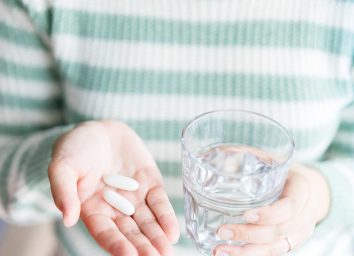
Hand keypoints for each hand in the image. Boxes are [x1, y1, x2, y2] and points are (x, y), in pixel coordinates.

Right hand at [48, 121, 179, 255]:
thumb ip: (63, 192)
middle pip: (130, 232)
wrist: (99, 129)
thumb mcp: (62, 167)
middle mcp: (115, 209)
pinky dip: (166, 216)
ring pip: (147, 222)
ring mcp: (134, 197)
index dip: (117, 245)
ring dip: (157, 237)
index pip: (105, 233)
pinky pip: (159, 202)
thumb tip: (68, 219)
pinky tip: (173, 232)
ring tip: (167, 250)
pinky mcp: (149, 184)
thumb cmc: (75, 149)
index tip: (130, 255)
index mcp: (92, 210)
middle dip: (143, 247)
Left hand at [214, 165, 329, 255]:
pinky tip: (231, 254)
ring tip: (220, 250)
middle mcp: (305, 215)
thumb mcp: (275, 160)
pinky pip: (273, 252)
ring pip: (275, 248)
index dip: (270, 214)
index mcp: (302, 190)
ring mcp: (299, 232)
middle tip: (222, 231)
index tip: (247, 214)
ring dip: (246, 252)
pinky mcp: (290, 242)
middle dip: (249, 234)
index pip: (290, 207)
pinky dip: (252, 255)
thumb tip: (221, 153)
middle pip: (279, 231)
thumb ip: (251, 157)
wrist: (312, 190)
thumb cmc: (287, 172)